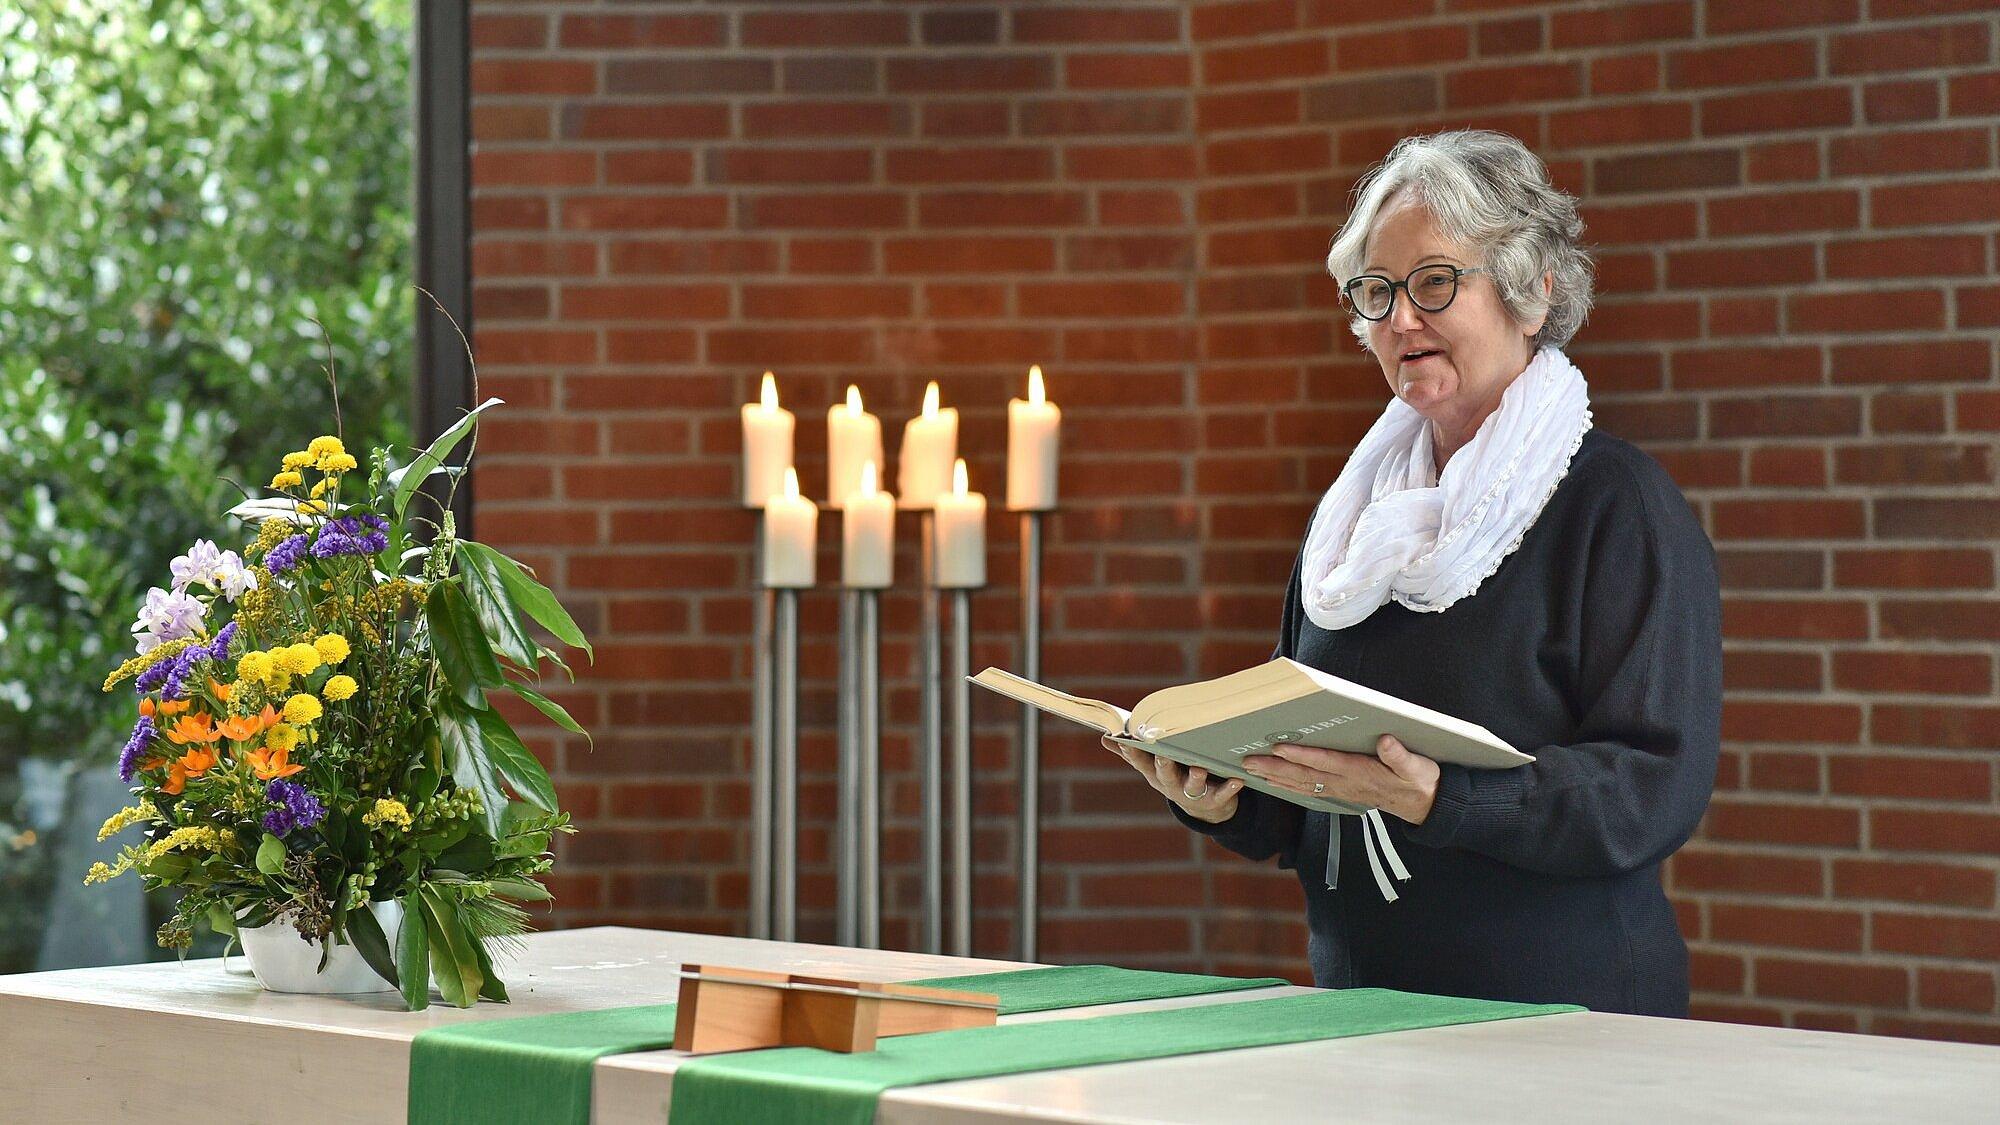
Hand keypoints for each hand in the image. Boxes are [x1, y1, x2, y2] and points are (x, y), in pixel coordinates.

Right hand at [1101, 735, 1243, 824]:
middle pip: (1165, 774)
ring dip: (1195, 777)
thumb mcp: (1152, 767)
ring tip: (1199, 768)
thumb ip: (1130, 752)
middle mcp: (1171, 785)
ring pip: (1192, 785)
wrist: (1204, 808)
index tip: (1127, 740)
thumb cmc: (1175, 777)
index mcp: (1155, 774)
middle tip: (1163, 754)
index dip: (1133, 753)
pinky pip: (1222, 795)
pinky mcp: (1214, 800)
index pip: (1140, 762)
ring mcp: (1192, 794)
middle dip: (1163, 765)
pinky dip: (1229, 788)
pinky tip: (1237, 779)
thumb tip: (1104, 737)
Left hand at [1242, 734, 1440, 824]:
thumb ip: (1400, 756)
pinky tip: (1272, 781)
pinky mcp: (1340, 793)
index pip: (1326, 762)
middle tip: (1249, 761)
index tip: (1279, 747)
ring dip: (1275, 777)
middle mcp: (1345, 783)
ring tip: (1251, 770)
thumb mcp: (1417, 767)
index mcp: (1361, 773)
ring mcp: (1340, 790)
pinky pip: (1308, 791)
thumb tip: (1385, 741)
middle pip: (1305, 775)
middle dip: (1275, 767)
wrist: (1423, 804)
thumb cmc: (1418, 780)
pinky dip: (1287, 786)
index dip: (1302, 755)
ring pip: (1302, 785)